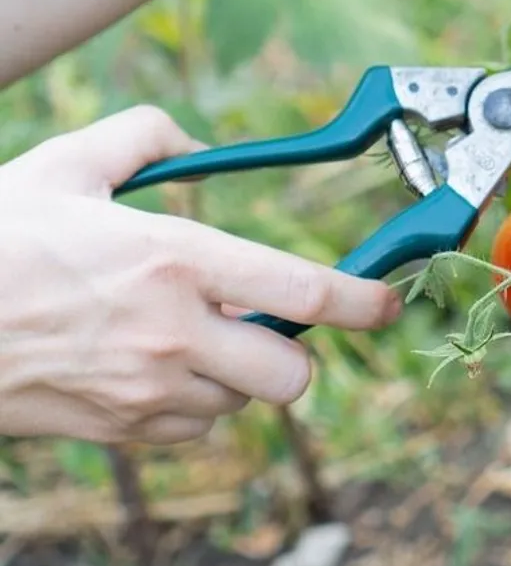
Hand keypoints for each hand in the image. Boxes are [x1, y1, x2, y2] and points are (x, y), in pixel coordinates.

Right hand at [0, 106, 401, 443]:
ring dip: (235, 375)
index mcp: (174, 259)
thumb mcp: (67, 165)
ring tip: (183, 337)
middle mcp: (173, 331)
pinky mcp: (120, 429)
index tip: (387, 301)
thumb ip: (145, 136)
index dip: (364, 301)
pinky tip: (150, 367)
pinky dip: (191, 403)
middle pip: (292, 375)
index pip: (305, 293)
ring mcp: (146, 389)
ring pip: (241, 403)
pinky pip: (193, 427)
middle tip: (259, 321)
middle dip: (292, 353)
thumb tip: (195, 143)